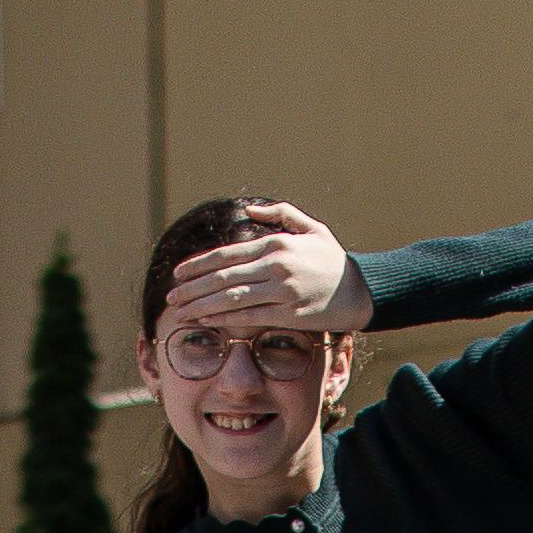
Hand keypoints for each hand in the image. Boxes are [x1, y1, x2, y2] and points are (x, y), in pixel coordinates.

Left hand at [165, 202, 371, 335]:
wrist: (361, 290)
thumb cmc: (333, 260)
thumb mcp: (311, 228)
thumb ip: (280, 215)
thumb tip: (250, 211)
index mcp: (276, 244)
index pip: (227, 254)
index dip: (198, 264)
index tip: (178, 273)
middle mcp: (276, 266)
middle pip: (223, 277)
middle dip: (192, 288)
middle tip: (171, 296)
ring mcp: (282, 291)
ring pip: (232, 298)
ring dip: (202, 305)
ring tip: (181, 312)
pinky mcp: (289, 314)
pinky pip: (249, 316)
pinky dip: (225, 318)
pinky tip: (207, 321)